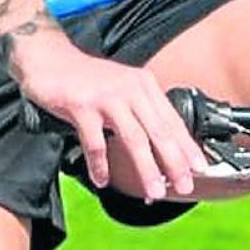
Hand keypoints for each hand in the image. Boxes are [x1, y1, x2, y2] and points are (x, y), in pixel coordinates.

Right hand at [13, 34, 207, 200]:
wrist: (49, 57)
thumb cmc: (88, 79)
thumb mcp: (122, 88)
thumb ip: (139, 113)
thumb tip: (158, 149)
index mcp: (144, 85)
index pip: (172, 120)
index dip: (187, 146)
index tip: (200, 167)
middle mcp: (130, 89)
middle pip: (159, 131)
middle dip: (175, 162)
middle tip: (185, 185)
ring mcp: (106, 97)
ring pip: (134, 138)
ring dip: (146, 168)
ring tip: (154, 191)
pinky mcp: (81, 105)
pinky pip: (95, 142)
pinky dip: (100, 164)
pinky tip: (103, 180)